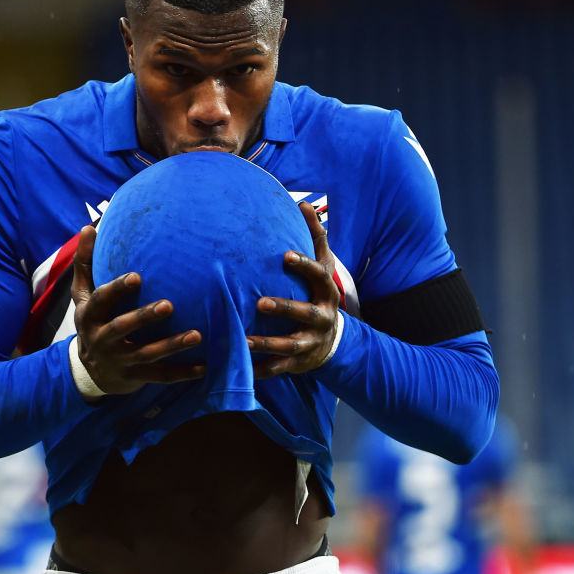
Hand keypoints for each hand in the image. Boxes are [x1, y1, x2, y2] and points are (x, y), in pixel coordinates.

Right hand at [70, 225, 204, 394]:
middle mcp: (101, 339)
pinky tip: (205, 366)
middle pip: (122, 328)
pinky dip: (183, 373)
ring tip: (197, 335)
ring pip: (147, 355)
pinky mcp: (135, 377)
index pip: (100, 300)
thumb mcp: (82, 295)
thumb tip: (88, 226)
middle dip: (144, 317)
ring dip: (172, 345)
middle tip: (170, 305)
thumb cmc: (93, 320)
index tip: (137, 276)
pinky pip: (161, 376)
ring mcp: (119, 361)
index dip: (117, 289)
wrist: (90, 371)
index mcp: (89, 315)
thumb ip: (86, 262)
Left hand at [248, 202, 340, 377]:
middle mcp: (322, 318)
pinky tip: (242, 369)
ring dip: (267, 344)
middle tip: (259, 303)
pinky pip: (280, 368)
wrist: (331, 339)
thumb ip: (315, 237)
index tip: (285, 256)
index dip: (304, 266)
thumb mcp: (322, 266)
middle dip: (284, 308)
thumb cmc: (318, 293)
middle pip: (305, 313)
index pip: (318, 276)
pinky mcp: (299, 363)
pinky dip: (262, 369)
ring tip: (243, 340)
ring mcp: (311, 342)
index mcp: (327, 291)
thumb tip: (304, 203)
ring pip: (290, 345)